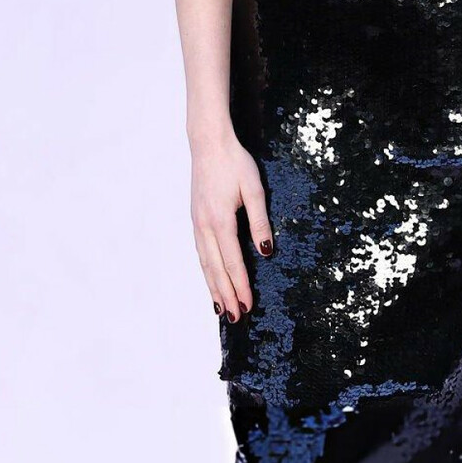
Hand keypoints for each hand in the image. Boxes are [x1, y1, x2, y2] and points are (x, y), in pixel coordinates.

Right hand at [190, 130, 272, 321]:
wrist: (208, 143)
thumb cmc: (234, 163)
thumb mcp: (254, 189)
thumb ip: (260, 222)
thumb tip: (266, 251)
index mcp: (221, 220)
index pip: (233, 261)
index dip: (241, 285)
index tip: (248, 305)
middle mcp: (205, 226)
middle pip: (216, 269)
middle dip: (227, 295)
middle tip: (236, 319)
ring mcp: (197, 224)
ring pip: (205, 264)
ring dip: (214, 288)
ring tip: (222, 309)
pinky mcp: (195, 220)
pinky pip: (200, 253)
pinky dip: (206, 271)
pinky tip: (211, 281)